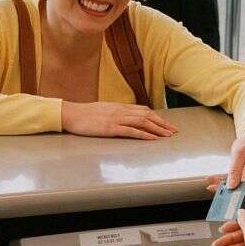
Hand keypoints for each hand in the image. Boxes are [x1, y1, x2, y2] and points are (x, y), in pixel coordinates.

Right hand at [61, 101, 177, 140]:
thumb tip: (125, 117)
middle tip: (173, 131)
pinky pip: (131, 131)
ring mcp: (116, 119)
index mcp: (119, 106)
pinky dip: (144, 135)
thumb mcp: (103, 110)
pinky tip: (152, 139)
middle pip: (147, 115)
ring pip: (142, 122)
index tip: (167, 124)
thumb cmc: (84, 114)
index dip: (157, 117)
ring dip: (157, 129)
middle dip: (162, 124)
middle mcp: (120, 111)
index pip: (144, 110)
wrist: (71, 114)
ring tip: (167, 136)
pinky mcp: (110, 128)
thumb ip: (115, 113)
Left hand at [207, 124, 244, 199]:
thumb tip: (231, 185)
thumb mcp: (240, 152)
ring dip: (230, 190)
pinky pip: (240, 185)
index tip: (242, 194)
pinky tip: (217, 181)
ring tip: (214, 185)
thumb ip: (235, 169)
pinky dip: (228, 185)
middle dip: (237, 195)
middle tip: (220, 191)